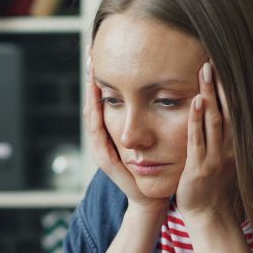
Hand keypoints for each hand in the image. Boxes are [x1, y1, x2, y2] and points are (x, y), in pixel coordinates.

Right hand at [83, 61, 167, 215]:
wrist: (151, 198)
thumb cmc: (156, 168)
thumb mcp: (152, 137)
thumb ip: (151, 117)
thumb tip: (162, 90)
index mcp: (112, 133)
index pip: (103, 100)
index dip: (101, 78)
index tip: (101, 54)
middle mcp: (102, 139)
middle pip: (92, 102)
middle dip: (91, 79)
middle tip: (90, 54)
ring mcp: (100, 148)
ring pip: (91, 114)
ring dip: (90, 92)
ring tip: (91, 70)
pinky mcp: (105, 158)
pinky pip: (97, 131)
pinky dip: (96, 113)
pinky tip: (96, 98)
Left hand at [175, 61, 236, 221]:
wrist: (210, 217)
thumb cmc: (214, 187)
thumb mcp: (225, 158)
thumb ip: (225, 136)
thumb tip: (224, 112)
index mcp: (236, 145)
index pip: (235, 109)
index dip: (230, 87)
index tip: (224, 64)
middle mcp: (230, 149)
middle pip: (228, 109)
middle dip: (221, 84)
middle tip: (214, 57)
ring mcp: (216, 158)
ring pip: (214, 121)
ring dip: (209, 94)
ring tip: (205, 71)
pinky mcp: (200, 168)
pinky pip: (198, 141)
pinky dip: (196, 120)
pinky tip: (194, 102)